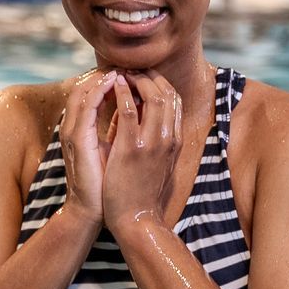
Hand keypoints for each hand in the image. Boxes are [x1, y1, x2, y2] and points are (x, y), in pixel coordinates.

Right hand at [59, 70, 117, 225]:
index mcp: (81, 127)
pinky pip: (86, 105)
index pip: (91, 90)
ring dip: (103, 75)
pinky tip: (115, 82)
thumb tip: (136, 106)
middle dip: (107, 71)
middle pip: (85, 84)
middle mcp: (73, 125)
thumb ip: (119, 126)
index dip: (109, 76)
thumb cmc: (106, 183)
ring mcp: (72, 131)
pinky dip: (99, 89)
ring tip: (123, 67)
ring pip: (82, 89)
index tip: (131, 69)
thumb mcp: (114, 147)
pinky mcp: (76, 139)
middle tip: (128, 64)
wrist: (93, 210)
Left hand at [100, 71, 182, 234]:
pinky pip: (128, 109)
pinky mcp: (132, 148)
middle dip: (148, 75)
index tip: (142, 76)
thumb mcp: (159, 163)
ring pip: (152, 95)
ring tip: (120, 73)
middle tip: (130, 69)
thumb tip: (147, 119)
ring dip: (135, 79)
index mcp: (175, 141)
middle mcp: (169, 138)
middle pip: (167, 92)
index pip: (175, 99)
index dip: (159, 82)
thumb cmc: (143, 193)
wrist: (136, 220)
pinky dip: (121, 92)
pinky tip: (112, 85)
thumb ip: (157, 140)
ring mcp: (152, 142)